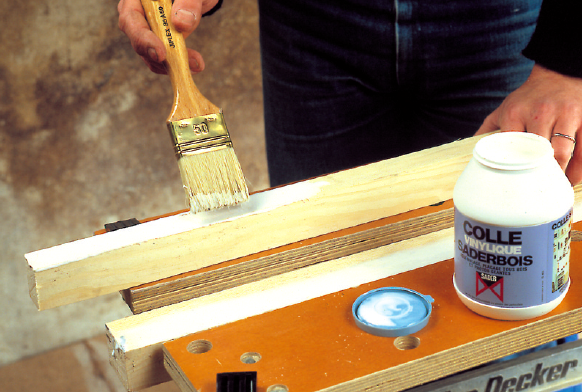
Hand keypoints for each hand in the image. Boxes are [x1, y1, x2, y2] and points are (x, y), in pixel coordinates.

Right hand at [117, 0, 218, 73]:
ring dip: (171, 63)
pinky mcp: (156, 38)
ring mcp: (145, 26)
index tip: (160, 54)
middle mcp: (136, 10)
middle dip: (158, 56)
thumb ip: (188, 3)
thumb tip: (180, 24)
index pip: (130, 17)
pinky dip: (176, 63)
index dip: (142, 38)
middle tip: (180, 66)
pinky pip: (160, 56)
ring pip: (148, 51)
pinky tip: (194, 64)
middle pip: (136, 38)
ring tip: (195, 64)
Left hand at [477, 64, 581, 184]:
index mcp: (516, 113)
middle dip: (536, 173)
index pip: (510, 144)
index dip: (511, 165)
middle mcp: (540, 113)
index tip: (510, 181)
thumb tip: (470, 152)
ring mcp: (565, 115)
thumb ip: (488, 129)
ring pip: (562, 152)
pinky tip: (571, 178)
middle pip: (537, 151)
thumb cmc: (528, 98)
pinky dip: (578, 168)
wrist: (558, 75)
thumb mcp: (505, 108)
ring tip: (553, 186)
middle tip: (533, 189)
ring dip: (558, 174)